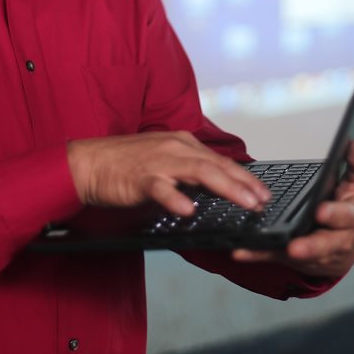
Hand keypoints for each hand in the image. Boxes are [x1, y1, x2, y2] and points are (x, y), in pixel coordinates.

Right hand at [66, 131, 270, 216]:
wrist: (89, 163)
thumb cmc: (125, 166)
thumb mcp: (164, 163)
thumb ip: (188, 173)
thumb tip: (214, 189)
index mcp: (182, 144)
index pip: (220, 161)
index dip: (245, 177)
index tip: (263, 193)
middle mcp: (175, 147)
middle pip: (217, 165)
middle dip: (244, 184)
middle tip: (263, 201)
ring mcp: (158, 161)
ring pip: (199, 172)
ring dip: (226, 188)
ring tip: (244, 203)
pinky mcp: (140, 177)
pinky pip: (161, 188)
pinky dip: (176, 198)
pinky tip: (190, 210)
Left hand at [231, 140, 353, 277]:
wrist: (344, 248)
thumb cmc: (347, 212)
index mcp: (351, 217)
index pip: (346, 216)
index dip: (334, 214)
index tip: (320, 211)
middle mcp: (337, 239)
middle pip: (325, 244)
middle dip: (311, 245)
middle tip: (296, 245)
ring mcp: (315, 252)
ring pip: (302, 255)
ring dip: (287, 252)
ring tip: (276, 250)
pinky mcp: (294, 259)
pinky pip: (274, 255)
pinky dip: (257, 254)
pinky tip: (240, 251)